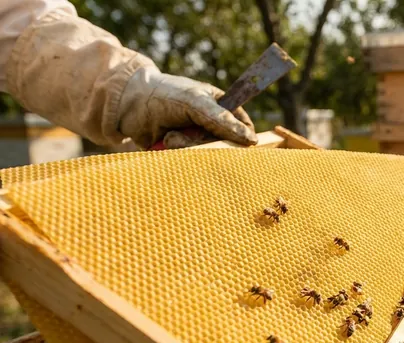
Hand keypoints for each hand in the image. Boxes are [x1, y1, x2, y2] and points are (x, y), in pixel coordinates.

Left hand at [116, 67, 259, 149]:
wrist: (126, 104)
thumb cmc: (164, 95)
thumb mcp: (196, 103)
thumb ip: (222, 121)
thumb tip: (251, 140)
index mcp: (220, 107)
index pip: (243, 127)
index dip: (242, 138)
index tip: (239, 146)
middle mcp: (210, 124)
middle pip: (223, 146)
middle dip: (204, 143)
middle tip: (189, 135)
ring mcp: (195, 138)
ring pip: (205, 155)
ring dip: (187, 147)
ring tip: (170, 136)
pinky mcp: (181, 151)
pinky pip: (188, 161)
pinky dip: (176, 154)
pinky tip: (165, 142)